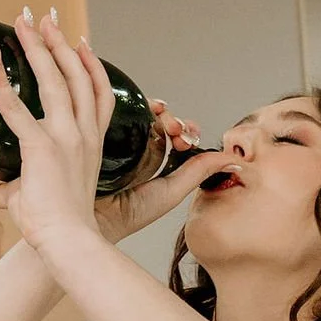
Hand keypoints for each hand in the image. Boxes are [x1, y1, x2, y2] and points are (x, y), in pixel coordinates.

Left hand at [0, 10, 116, 264]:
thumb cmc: (56, 226)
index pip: (99, 94)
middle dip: (60, 42)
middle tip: (44, 18)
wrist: (67, 241)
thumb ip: (7, 189)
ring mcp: (65, 137)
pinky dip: (0, 80)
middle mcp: (83, 134)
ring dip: (38, 47)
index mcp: (92, 143)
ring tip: (25, 23)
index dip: (91, 64)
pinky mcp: (40, 146)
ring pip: (55, 79)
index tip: (81, 41)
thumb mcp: (33, 198)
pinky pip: (16, 105)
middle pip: (77, 76)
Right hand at [96, 100, 229, 243]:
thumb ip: (198, 173)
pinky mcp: (99, 133)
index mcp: (153, 165)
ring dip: (155, 109)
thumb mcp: (170, 192)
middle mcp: (136, 151)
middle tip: (173, 126)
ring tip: (159, 113)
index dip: (184, 131)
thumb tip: (231, 160)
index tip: (187, 135)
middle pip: (158, 123)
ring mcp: (118, 141)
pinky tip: (140, 106)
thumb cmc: (125, 215)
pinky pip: (118, 111)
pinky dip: (131, 103)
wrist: (88, 217)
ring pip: (141, 114)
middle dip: (171, 119)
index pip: (173, 139)